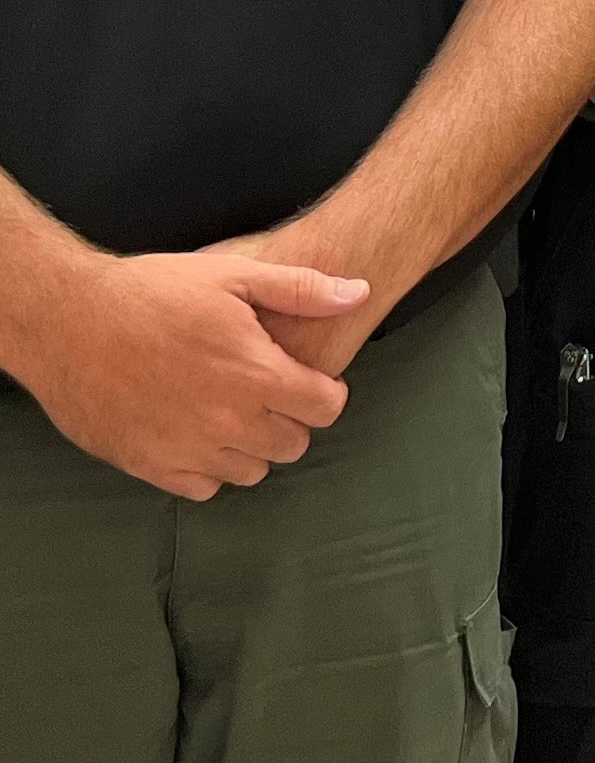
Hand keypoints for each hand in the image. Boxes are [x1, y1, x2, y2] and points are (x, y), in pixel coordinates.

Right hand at [14, 248, 366, 498]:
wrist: (69, 321)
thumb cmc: (152, 293)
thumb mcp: (234, 274)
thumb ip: (301, 289)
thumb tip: (357, 293)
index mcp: (255, 374)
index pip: (324, 409)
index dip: (326, 392)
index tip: (311, 380)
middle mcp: (226, 421)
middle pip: (292, 445)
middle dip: (292, 419)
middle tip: (271, 393)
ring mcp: (185, 449)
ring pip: (250, 471)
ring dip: (252, 447)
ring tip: (235, 411)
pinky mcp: (147, 466)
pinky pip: (202, 488)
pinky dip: (210, 468)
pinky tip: (200, 433)